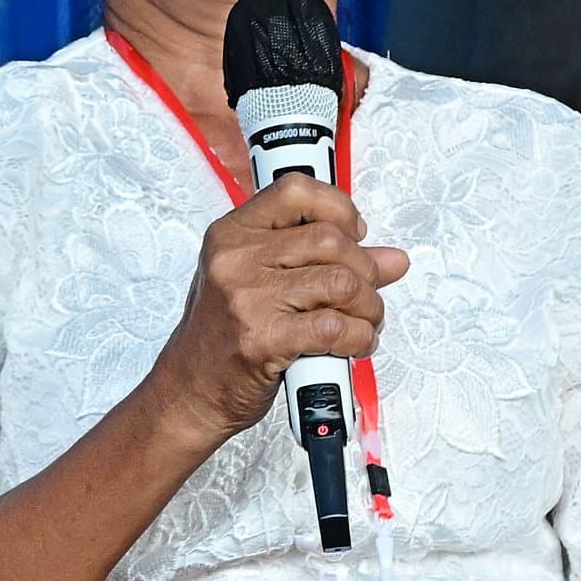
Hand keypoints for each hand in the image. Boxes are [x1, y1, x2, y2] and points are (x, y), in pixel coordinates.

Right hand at [140, 176, 407, 448]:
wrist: (190, 390)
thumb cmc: (223, 335)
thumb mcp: (258, 281)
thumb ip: (320, 261)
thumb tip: (390, 259)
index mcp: (232, 234)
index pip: (295, 191)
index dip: (339, 208)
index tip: (355, 234)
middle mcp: (235, 259)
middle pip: (330, 239)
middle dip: (365, 270)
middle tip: (366, 292)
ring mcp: (247, 299)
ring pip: (342, 283)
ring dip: (368, 307)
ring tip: (363, 320)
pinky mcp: (263, 340)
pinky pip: (335, 327)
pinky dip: (359, 337)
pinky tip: (353, 343)